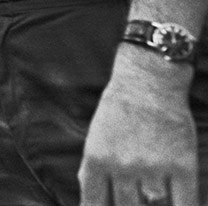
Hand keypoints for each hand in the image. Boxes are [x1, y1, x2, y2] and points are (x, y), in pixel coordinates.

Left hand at [79, 48, 198, 205]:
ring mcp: (154, 168)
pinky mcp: (183, 166)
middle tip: (134, 199)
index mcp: (97, 160)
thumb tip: (89, 200)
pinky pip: (187, 203)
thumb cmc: (118, 110)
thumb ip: (92, 170)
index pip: (94, 203)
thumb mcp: (95, 138)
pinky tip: (181, 204)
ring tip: (152, 191)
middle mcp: (123, 167)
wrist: (148, 82)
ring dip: (153, 203)